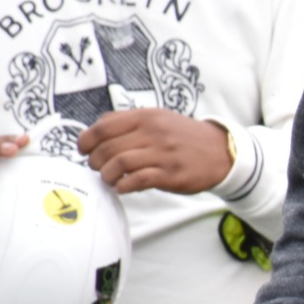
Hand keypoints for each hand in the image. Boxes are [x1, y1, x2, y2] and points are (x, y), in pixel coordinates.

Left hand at [76, 109, 230, 194]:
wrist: (220, 151)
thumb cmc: (183, 137)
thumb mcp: (158, 119)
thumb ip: (128, 122)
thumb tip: (96, 130)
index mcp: (146, 117)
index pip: (103, 127)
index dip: (86, 140)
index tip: (83, 150)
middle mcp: (153, 133)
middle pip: (108, 148)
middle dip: (95, 161)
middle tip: (97, 167)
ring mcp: (163, 154)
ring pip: (119, 164)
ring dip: (107, 175)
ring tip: (109, 178)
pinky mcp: (171, 174)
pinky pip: (138, 180)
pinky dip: (124, 186)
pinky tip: (123, 187)